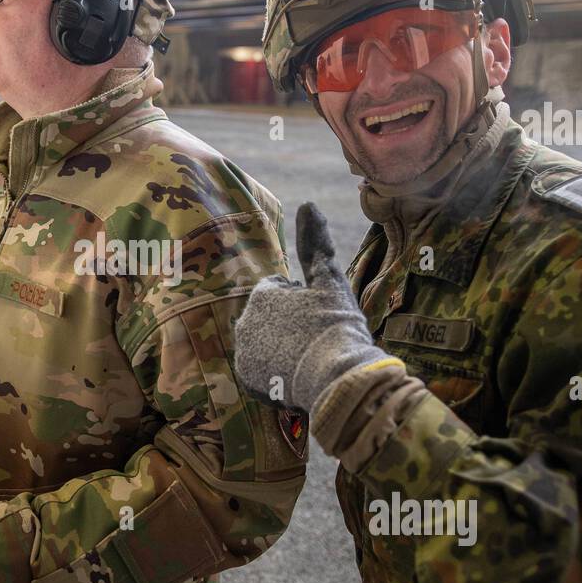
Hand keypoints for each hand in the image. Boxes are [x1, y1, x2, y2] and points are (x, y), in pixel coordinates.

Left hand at [234, 202, 386, 411]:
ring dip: (282, 345)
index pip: (281, 292)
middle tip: (315, 337)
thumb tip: (307, 204)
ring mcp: (244, 350)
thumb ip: (316, 243)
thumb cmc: (337, 325)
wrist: (337, 378)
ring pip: (265, 341)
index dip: (304, 303)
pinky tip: (294, 373)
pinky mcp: (246, 377)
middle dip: (289, 324)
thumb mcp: (330, 280)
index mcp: (263, 294)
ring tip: (307, 356)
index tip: (318, 316)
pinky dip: (273, 370)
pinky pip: (259, 368)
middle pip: (270, 317)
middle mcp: (245, 319)